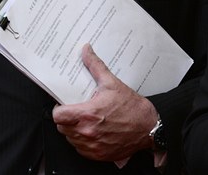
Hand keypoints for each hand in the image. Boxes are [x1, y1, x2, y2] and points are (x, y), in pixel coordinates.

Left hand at [52, 43, 157, 160]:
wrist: (149, 127)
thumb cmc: (132, 108)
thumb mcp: (112, 83)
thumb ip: (95, 66)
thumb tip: (86, 51)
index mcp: (88, 114)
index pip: (58, 116)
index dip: (59, 110)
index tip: (64, 106)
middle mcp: (88, 132)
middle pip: (62, 127)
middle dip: (67, 119)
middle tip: (77, 112)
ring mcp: (92, 146)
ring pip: (70, 139)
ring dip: (74, 130)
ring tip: (86, 121)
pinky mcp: (97, 155)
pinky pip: (81, 149)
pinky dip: (84, 142)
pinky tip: (93, 132)